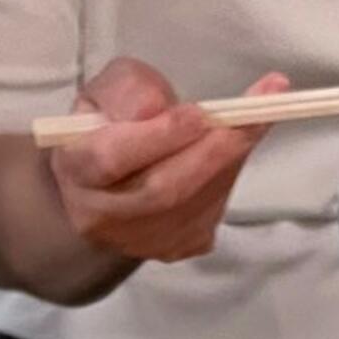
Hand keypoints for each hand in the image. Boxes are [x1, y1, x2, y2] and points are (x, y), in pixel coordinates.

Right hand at [48, 57, 286, 264]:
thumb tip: (161, 108)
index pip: (114, 157)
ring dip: (233, 153)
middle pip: (165, 189)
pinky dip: (232, 170)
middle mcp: (107, 216)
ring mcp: (145, 240)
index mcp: (78, 169)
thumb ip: (129, 90)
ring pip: (198, 200)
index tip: (199, 113)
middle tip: (259, 107)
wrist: (102, 194)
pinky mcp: (177, 248)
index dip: (157, 137)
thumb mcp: (105, 92)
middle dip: (216, 147)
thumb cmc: (104, 130)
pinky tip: (237, 143)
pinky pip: (213, 207)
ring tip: (258, 112)